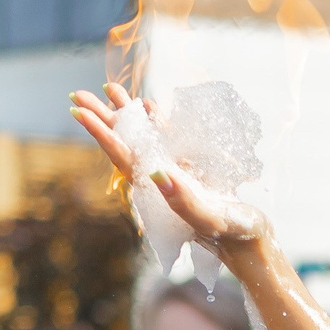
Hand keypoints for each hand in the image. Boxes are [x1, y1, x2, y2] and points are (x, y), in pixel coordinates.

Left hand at [69, 86, 270, 246]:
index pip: (122, 156)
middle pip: (124, 143)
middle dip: (104, 117)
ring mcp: (173, 171)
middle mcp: (158, 179)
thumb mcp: (208, 218)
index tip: (79, 110)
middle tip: (80, 94)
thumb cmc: (231, 232)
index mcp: (156, 191)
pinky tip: (149, 104)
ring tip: (111, 89)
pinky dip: (157, 120)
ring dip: (127, 114)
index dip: (100, 132)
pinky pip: (167, 139)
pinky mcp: (190, 168)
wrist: (250, 239)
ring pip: (143, 137)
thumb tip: (156, 173)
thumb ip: (181, 199)